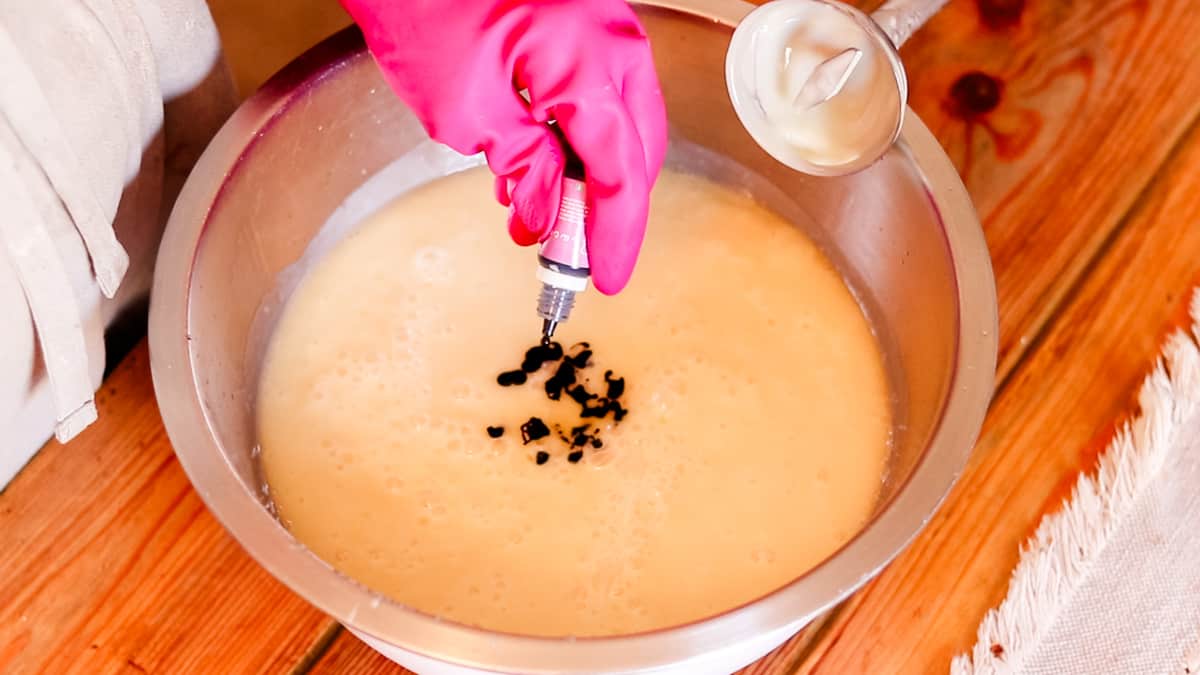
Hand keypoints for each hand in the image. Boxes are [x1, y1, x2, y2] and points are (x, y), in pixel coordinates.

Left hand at [341, 0, 667, 294]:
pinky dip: (580, 139)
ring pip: (622, 125)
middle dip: (607, 210)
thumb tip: (544, 219)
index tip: (605, 279)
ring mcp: (604, 28)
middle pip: (635, 151)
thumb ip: (521, 166)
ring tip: (542, 217)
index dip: (614, 235)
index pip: (620, 172)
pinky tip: (540, 166)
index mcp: (590, 63)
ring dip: (590, 177)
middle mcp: (614, 43)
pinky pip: (600, 95)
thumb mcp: (464, 107)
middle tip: (571, 256)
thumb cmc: (422, 2)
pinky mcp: (583, 25)